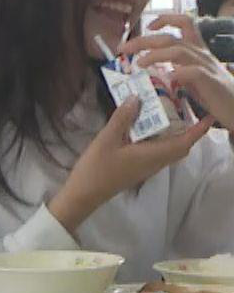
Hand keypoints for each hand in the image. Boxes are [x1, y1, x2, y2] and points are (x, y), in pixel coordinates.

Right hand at [49, 97, 212, 231]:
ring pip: (171, 151)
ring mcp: (148, 167)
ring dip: (177, 136)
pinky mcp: (139, 168)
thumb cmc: (96, 168)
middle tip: (187, 111)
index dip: (199, 130)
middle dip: (190, 131)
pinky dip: (163, 140)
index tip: (207, 116)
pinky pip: (160, 153)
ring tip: (171, 116)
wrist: (84, 194)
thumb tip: (136, 98)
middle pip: (181, 147)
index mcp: (152, 155)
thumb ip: (122, 118)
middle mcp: (155, 162)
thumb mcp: (106, 139)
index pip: (184, 142)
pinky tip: (149, 130)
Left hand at [120, 14, 233, 127]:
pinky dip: (179, 73)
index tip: (148, 25)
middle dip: (144, 40)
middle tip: (124, 49)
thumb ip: (175, 70)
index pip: (185, 22)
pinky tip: (168, 78)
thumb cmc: (214, 94)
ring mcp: (207, 67)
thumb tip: (151, 68)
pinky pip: (194, 72)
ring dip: (155, 55)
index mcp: (197, 51)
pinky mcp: (212, 82)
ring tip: (139, 64)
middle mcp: (202, 54)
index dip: (166, 19)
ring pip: (179, 51)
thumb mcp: (191, 78)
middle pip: (170, 38)